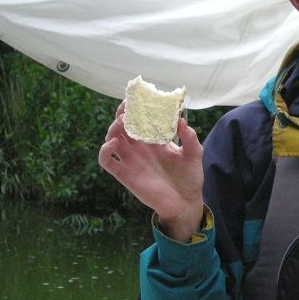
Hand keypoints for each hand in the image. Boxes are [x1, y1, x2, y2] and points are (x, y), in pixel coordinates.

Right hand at [98, 102, 204, 241]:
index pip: (141, 119)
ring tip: (123, 122)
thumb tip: (181, 120)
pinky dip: (104, 151)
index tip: (139, 97)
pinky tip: (114, 143)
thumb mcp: (194, 154)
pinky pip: (106, 161)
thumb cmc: (190, 177)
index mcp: (154, 140)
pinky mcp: (124, 174)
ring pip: (111, 139)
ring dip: (113, 128)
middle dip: (123, 114)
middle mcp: (140, 148)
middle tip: (128, 107)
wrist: (186, 202)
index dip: (137, 108)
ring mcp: (130, 160)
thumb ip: (189, 137)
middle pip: (123, 126)